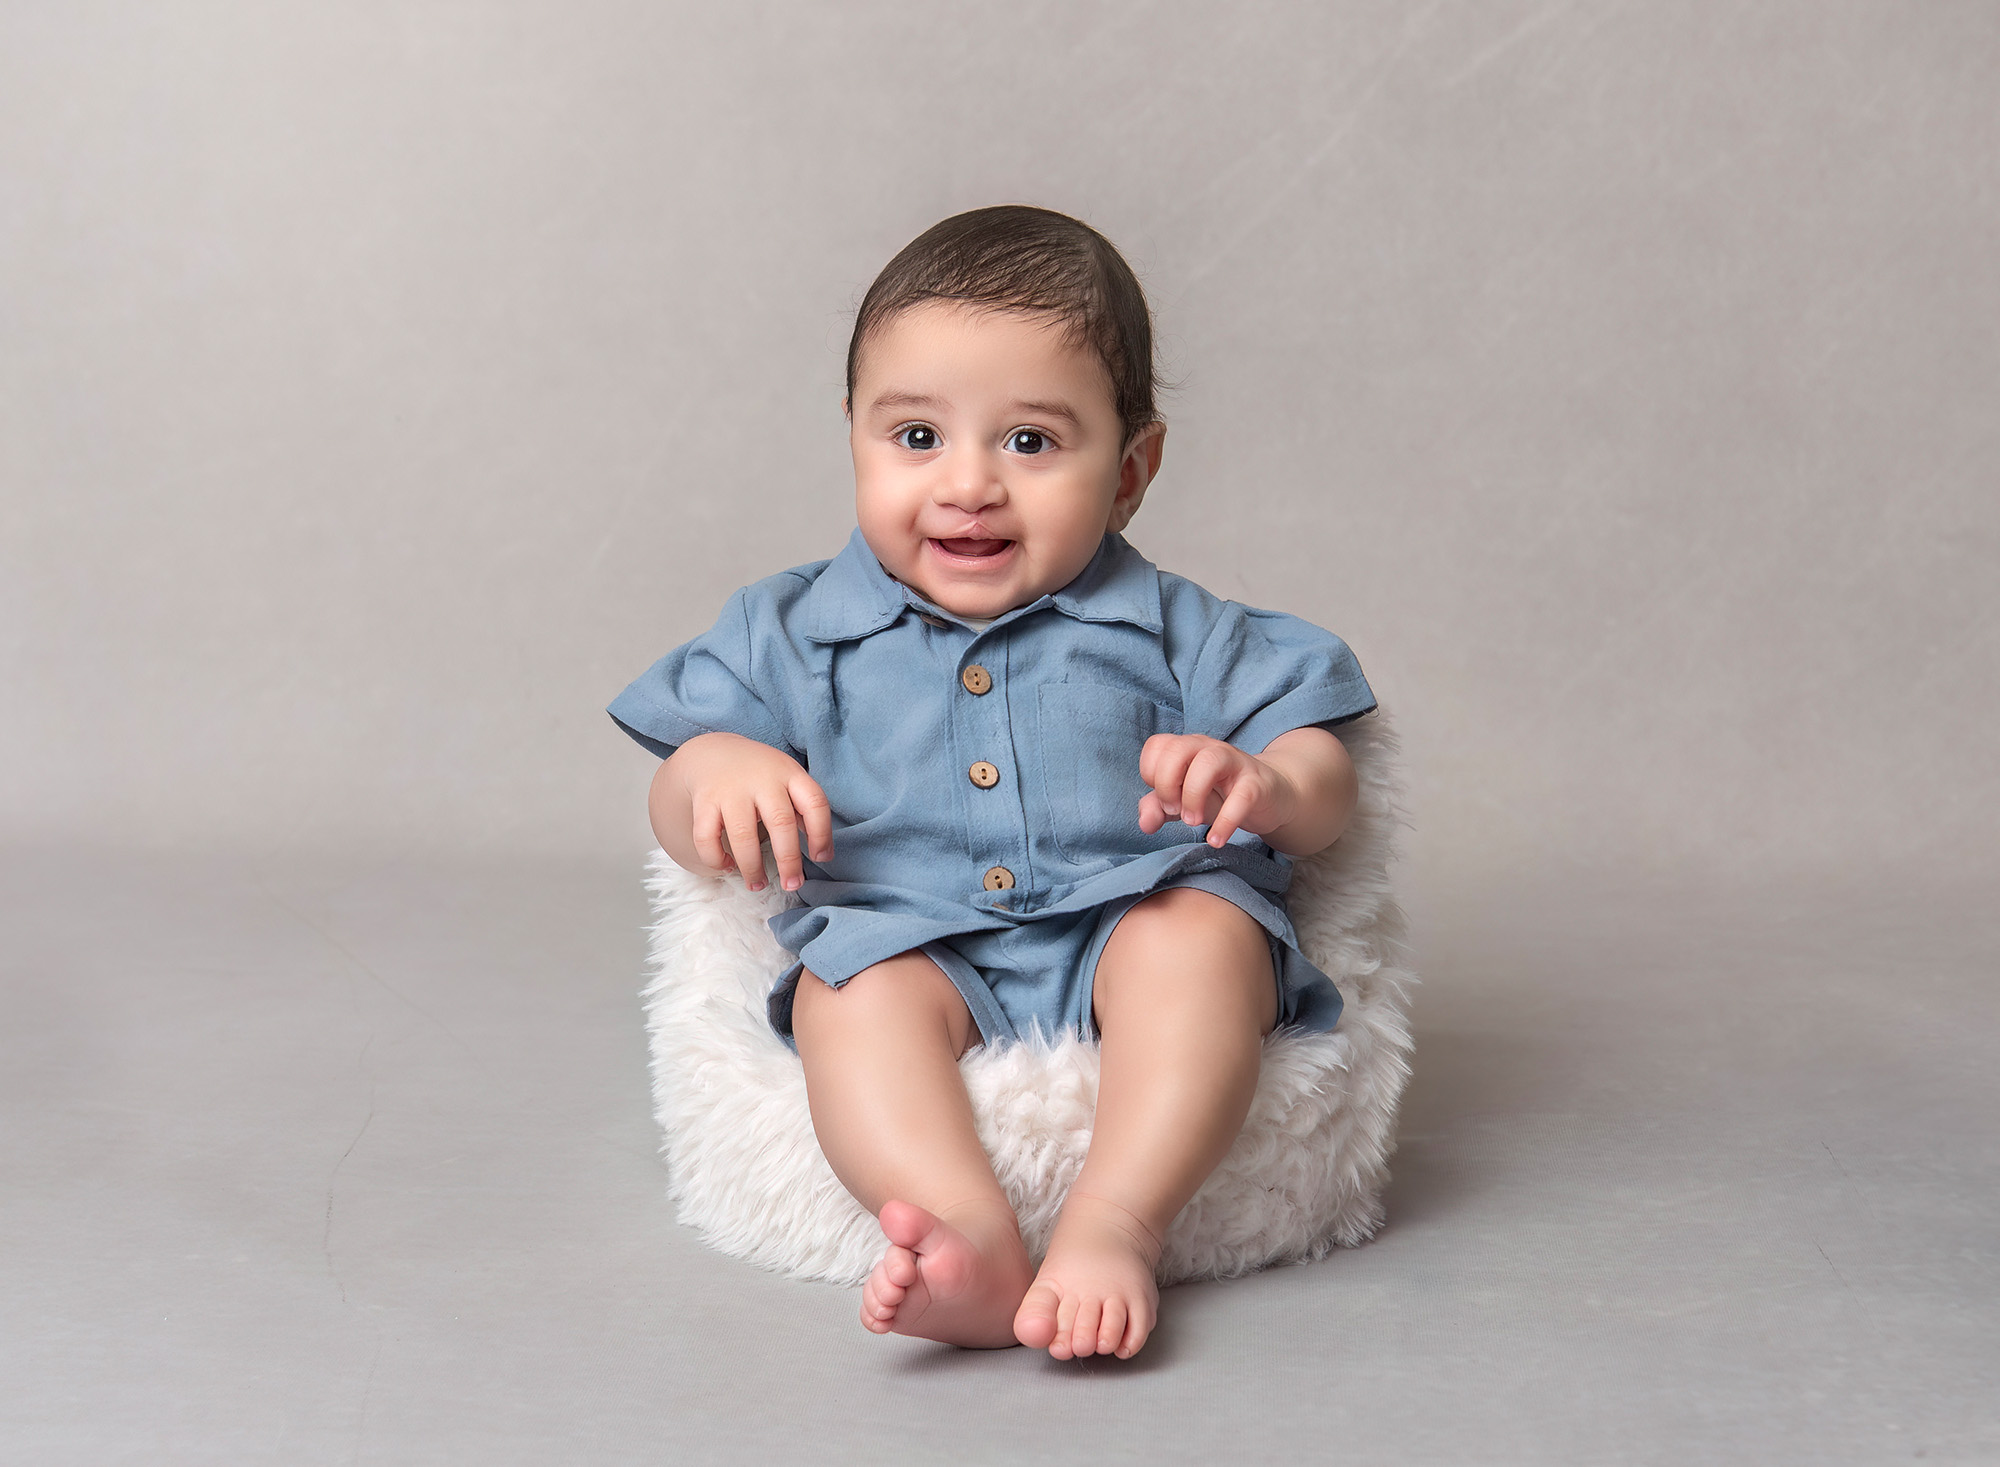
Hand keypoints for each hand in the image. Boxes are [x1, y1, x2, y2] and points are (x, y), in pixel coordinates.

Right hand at [660, 732, 832, 891]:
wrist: (711, 752)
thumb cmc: (759, 776)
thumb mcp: (786, 780)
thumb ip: (803, 810)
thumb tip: (821, 851)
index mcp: (789, 774)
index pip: (814, 802)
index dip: (822, 833)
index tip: (821, 858)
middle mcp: (761, 780)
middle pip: (780, 822)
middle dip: (788, 860)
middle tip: (792, 885)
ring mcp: (731, 790)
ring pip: (742, 835)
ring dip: (751, 867)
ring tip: (757, 885)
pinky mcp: (704, 802)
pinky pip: (706, 837)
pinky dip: (716, 858)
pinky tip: (727, 866)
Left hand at [1136, 734, 1299, 848]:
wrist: (1270, 798)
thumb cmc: (1221, 795)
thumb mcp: (1185, 801)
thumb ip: (1160, 807)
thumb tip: (1145, 823)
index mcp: (1187, 748)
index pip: (1157, 745)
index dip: (1151, 773)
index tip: (1164, 798)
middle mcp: (1209, 748)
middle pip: (1177, 749)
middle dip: (1167, 783)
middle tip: (1174, 810)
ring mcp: (1235, 763)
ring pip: (1209, 762)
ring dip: (1193, 795)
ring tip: (1192, 821)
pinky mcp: (1257, 783)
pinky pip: (1242, 796)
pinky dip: (1225, 821)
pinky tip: (1216, 839)